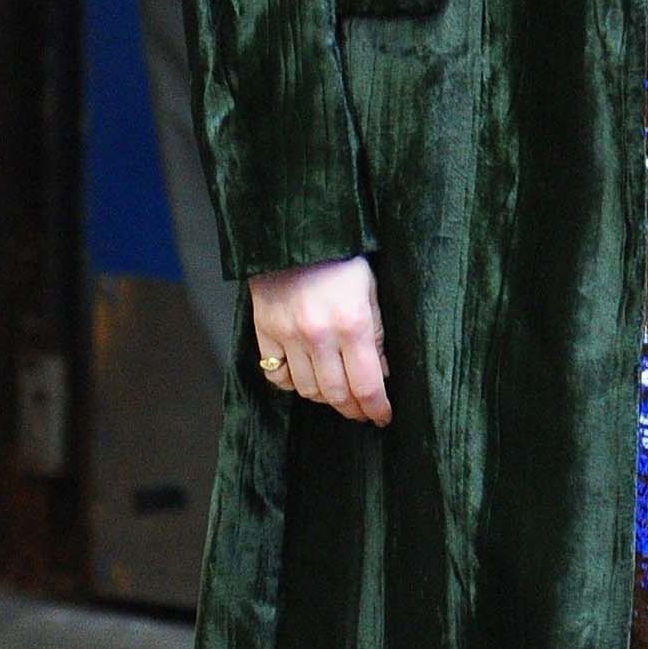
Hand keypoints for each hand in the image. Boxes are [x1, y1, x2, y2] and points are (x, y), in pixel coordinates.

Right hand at [249, 257, 389, 425]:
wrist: (296, 231)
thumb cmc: (341, 258)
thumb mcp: (371, 290)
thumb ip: (378, 334)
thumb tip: (382, 374)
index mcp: (352, 323)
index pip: (367, 385)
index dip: (377, 408)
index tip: (383, 417)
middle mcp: (318, 334)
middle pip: (336, 394)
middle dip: (353, 408)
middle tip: (362, 410)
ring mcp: (287, 334)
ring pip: (306, 390)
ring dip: (324, 398)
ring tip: (337, 392)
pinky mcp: (264, 330)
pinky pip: (276, 375)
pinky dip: (291, 384)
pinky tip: (305, 376)